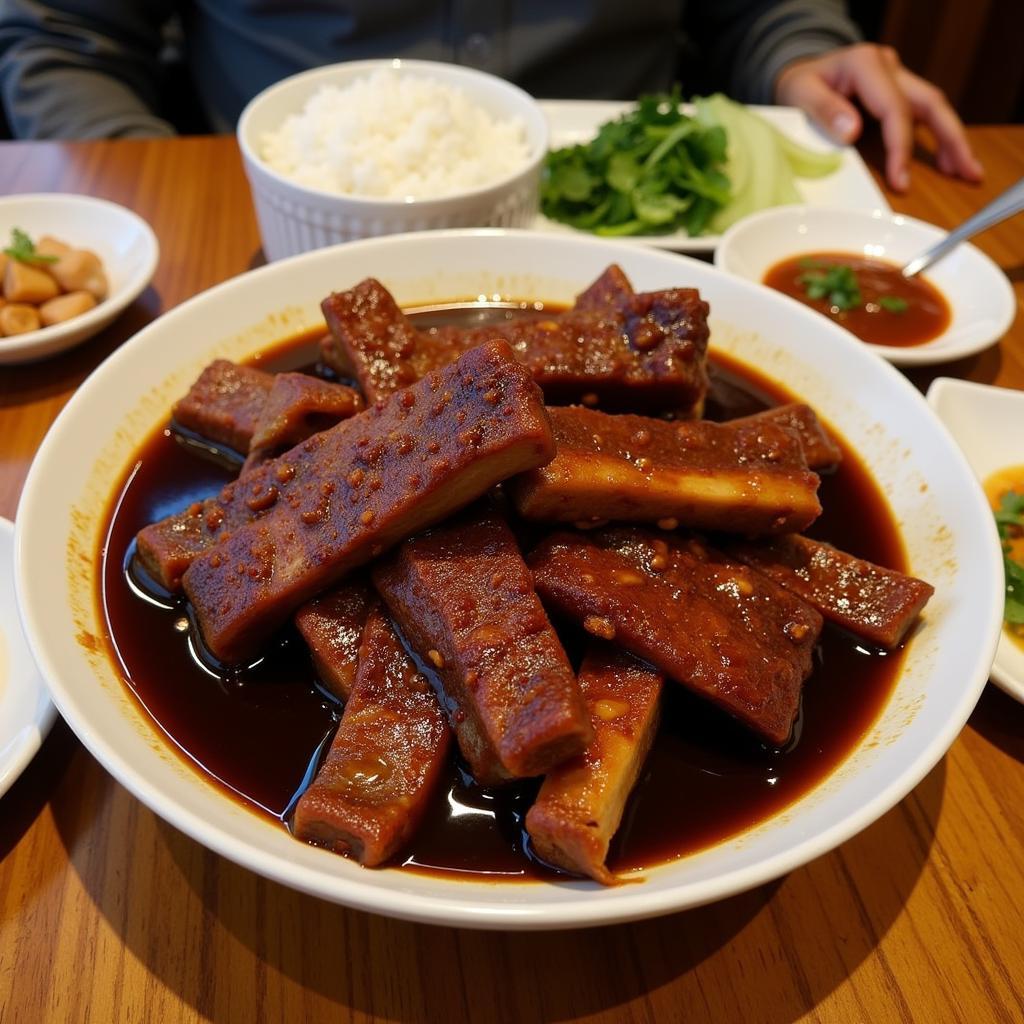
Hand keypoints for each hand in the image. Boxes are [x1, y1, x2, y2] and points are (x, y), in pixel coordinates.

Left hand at [774, 43, 982, 191]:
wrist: (798, 73)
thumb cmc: (798, 85)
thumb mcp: (798, 94)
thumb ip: (824, 111)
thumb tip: (852, 131)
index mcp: (866, 63)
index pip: (894, 108)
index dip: (901, 147)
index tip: (900, 180)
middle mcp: (888, 67)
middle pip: (929, 101)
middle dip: (950, 138)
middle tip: (968, 172)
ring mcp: (896, 78)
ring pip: (933, 107)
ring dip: (952, 139)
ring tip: (966, 171)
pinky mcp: (897, 92)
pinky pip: (922, 115)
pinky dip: (936, 137)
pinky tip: (946, 161)